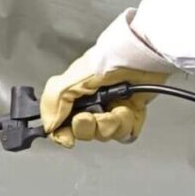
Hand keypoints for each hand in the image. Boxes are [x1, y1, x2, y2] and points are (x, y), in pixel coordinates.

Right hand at [40, 49, 166, 147]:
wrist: (145, 57)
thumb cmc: (111, 59)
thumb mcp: (72, 78)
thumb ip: (53, 101)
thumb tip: (49, 126)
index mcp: (74, 93)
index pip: (62, 122)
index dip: (63, 133)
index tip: (67, 138)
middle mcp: (92, 102)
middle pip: (83, 132)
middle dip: (88, 127)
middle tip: (91, 116)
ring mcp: (112, 109)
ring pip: (105, 133)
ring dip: (110, 123)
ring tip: (115, 108)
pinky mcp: (132, 114)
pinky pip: (125, 132)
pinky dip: (126, 124)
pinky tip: (127, 109)